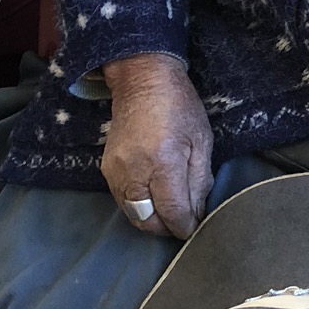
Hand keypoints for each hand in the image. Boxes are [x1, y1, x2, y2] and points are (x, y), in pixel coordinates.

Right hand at [102, 53, 214, 239]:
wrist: (141, 81)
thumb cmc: (179, 107)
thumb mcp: (201, 141)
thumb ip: (200, 182)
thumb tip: (195, 214)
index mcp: (163, 162)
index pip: (172, 212)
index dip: (185, 226)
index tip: (195, 226)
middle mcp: (135, 171)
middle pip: (148, 221)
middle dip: (167, 228)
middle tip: (182, 222)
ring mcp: (116, 171)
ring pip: (133, 215)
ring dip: (152, 220)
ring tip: (169, 212)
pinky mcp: (106, 169)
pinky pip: (122, 201)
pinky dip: (139, 207)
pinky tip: (153, 197)